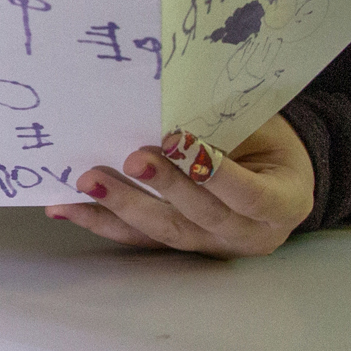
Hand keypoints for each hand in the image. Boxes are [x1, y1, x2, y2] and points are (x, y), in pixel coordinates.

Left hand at [49, 115, 313, 258]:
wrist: (280, 177)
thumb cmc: (270, 143)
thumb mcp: (265, 128)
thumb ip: (228, 124)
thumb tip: (176, 103)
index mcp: (283, 203)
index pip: (250, 194)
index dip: (216, 173)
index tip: (179, 140)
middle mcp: (249, 234)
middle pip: (202, 216)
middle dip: (164, 188)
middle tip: (131, 160)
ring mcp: (212, 246)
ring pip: (164, 231)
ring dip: (121, 206)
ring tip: (87, 183)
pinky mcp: (179, 247)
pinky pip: (138, 237)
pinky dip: (101, 220)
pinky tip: (66, 207)